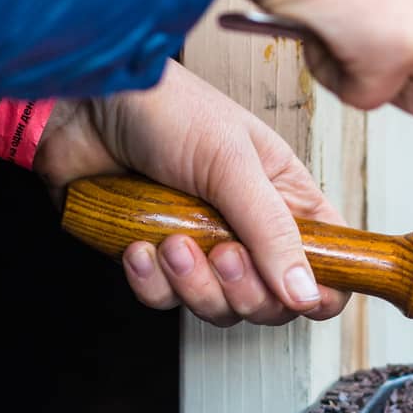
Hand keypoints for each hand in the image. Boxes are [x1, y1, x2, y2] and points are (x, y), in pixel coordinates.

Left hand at [25, 62, 350, 326]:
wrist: (84, 105)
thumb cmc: (166, 108)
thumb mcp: (232, 163)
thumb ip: (273, 231)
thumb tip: (306, 292)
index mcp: (285, 198)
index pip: (328, 262)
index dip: (321, 289)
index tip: (300, 294)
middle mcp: (248, 228)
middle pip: (271, 301)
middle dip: (244, 289)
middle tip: (222, 252)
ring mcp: (202, 246)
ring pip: (217, 307)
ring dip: (192, 283)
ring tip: (172, 240)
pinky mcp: (156, 258)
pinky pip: (164, 299)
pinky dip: (150, 281)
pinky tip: (139, 244)